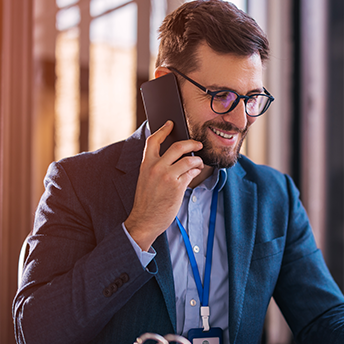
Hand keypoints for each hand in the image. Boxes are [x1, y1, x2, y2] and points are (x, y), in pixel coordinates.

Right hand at [125, 121, 203, 250]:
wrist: (145, 219)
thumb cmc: (147, 200)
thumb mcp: (146, 178)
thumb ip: (156, 166)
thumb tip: (175, 156)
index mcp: (146, 164)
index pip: (153, 140)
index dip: (163, 129)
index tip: (171, 123)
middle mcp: (156, 167)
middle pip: (178, 147)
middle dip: (192, 143)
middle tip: (198, 145)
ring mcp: (167, 176)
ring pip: (188, 159)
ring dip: (197, 160)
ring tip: (198, 164)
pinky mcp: (177, 186)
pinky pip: (191, 173)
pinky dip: (196, 171)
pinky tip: (195, 172)